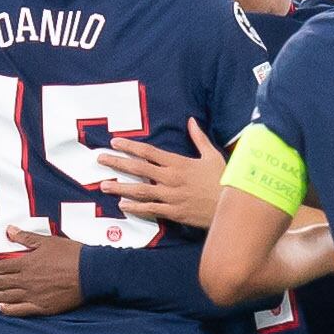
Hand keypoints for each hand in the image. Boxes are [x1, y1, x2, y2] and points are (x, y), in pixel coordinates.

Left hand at [0, 226, 85, 316]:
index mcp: (26, 263)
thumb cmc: (71, 255)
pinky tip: (2, 309)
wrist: (90, 273)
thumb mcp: (48, 241)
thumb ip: (26, 237)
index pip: (1, 267)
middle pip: (1, 283)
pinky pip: (20, 310)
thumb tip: (9, 231)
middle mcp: (26, 280)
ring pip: (7, 297)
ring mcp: (33, 295)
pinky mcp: (42, 306)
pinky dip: (8, 310)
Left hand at [96, 117, 223, 229]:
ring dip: (120, 187)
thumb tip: (191, 121)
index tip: (115, 142)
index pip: (148, 152)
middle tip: (100, 159)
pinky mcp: (173, 212)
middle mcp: (170, 178)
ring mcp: (170, 196)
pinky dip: (135, 207)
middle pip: (138, 168)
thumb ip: (199, 138)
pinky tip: (122, 205)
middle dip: (117, 162)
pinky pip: (150, 209)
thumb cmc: (224, 179)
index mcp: (178, 163)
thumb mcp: (212, 155)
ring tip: (104, 184)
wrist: (233, 205)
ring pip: (139, 190)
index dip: (130, 146)